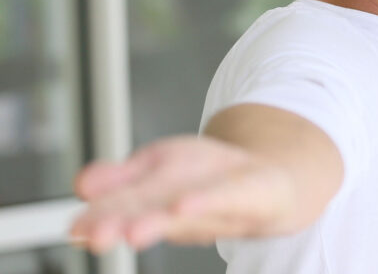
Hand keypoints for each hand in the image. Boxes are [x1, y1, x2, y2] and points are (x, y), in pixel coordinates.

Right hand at [71, 136, 298, 252]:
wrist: (274, 183)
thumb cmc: (210, 180)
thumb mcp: (159, 168)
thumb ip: (121, 179)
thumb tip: (81, 184)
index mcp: (154, 200)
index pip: (120, 207)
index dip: (98, 217)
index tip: (75, 229)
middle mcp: (181, 208)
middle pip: (146, 216)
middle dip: (121, 226)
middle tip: (95, 237)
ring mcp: (215, 204)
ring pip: (180, 216)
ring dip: (155, 223)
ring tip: (132, 231)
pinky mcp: (248, 195)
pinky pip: (223, 198)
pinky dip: (203, 203)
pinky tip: (182, 206)